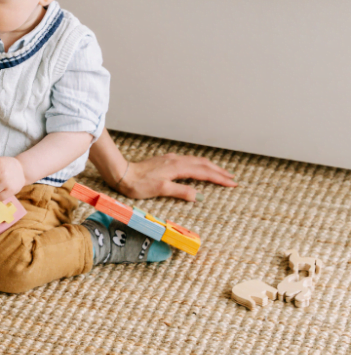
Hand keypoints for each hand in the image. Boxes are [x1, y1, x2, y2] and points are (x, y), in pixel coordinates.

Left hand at [114, 153, 236, 200]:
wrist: (122, 174)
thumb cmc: (138, 184)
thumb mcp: (161, 189)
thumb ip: (181, 191)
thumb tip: (198, 195)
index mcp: (178, 167)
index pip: (204, 172)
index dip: (219, 178)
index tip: (232, 183)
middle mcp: (177, 161)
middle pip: (203, 164)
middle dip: (219, 171)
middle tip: (232, 178)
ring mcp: (171, 160)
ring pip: (196, 161)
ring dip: (210, 167)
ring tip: (221, 173)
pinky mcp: (166, 161)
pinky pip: (189, 161)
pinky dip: (199, 165)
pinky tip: (199, 167)